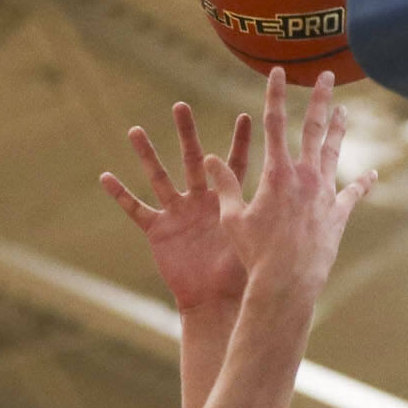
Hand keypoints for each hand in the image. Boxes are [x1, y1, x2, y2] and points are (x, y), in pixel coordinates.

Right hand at [103, 104, 253, 311]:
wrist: (217, 302)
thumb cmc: (239, 274)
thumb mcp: (250, 238)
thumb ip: (263, 213)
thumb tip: (302, 196)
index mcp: (226, 202)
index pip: (235, 164)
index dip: (240, 141)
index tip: (248, 116)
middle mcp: (200, 201)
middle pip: (193, 161)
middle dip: (187, 133)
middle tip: (181, 105)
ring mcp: (177, 213)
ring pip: (160, 178)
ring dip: (147, 155)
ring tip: (134, 130)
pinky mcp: (159, 230)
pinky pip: (136, 210)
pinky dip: (120, 195)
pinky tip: (104, 177)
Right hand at [203, 68, 375, 303]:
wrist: (287, 283)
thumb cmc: (254, 254)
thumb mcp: (232, 218)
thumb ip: (224, 185)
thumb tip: (209, 159)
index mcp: (276, 173)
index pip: (274, 123)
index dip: (274, 94)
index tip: (277, 71)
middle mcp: (305, 177)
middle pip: (313, 128)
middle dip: (319, 99)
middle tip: (326, 76)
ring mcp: (325, 195)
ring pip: (333, 153)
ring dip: (338, 130)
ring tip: (344, 110)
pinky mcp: (338, 216)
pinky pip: (353, 194)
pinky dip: (362, 183)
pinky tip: (373, 174)